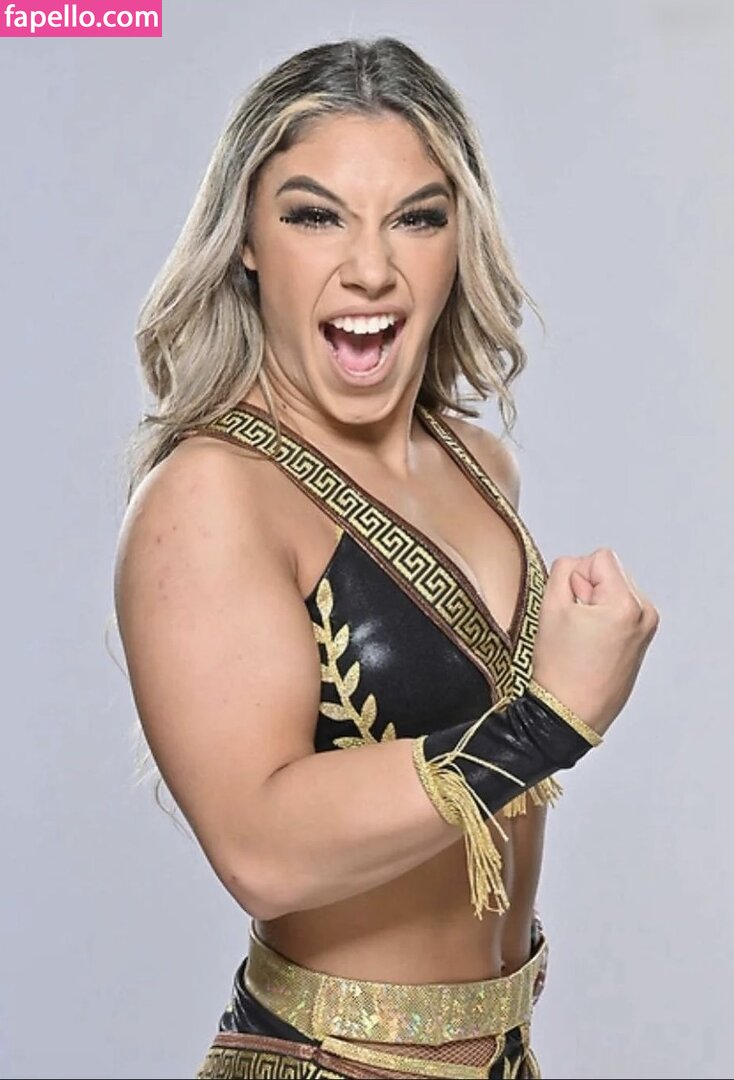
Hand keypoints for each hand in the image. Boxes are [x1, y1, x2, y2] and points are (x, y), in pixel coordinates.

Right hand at [530, 548, 659, 735]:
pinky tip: (591, 643)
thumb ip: (564, 570)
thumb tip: (578, 567)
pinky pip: (621, 609)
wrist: (569, 714)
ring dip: (596, 604)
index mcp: (627, 604)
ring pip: (615, 589)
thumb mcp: (549, 607)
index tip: (569, 608)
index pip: (599, 558)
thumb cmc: (560, 670)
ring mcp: (647, 628)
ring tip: (582, 637)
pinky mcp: (642, 640)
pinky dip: (604, 618)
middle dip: (588, 590)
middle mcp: (645, 614)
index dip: (576, 577)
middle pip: (611, 571)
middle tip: (574, 625)